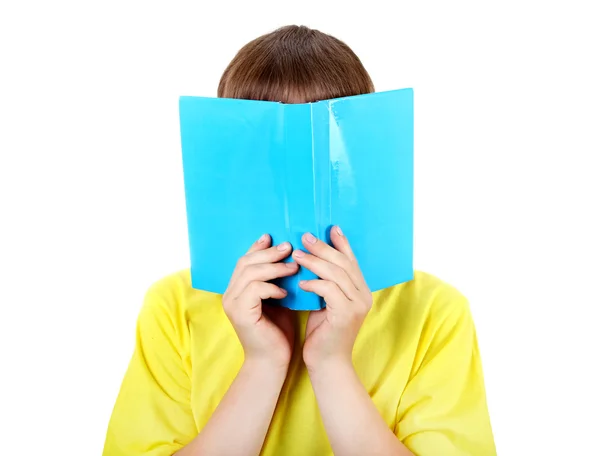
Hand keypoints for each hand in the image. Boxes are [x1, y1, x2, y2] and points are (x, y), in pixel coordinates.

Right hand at [222, 234, 298, 368]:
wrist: (272, 362)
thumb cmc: (278, 332)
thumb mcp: (279, 299)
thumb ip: (278, 280)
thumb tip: (291, 256)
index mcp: (237, 289)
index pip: (245, 260)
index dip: (259, 247)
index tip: (276, 237)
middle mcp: (230, 294)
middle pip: (245, 262)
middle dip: (269, 253)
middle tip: (289, 247)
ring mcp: (232, 304)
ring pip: (250, 273)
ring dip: (274, 267)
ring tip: (294, 267)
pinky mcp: (240, 313)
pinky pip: (255, 289)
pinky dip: (271, 287)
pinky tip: (286, 292)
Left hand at [292, 226, 372, 370]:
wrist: (327, 363)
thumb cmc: (323, 332)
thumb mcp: (325, 302)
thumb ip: (326, 282)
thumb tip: (311, 257)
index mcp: (361, 291)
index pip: (352, 260)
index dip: (341, 243)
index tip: (329, 228)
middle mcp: (364, 296)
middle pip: (343, 263)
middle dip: (323, 247)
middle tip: (304, 237)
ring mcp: (357, 305)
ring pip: (335, 273)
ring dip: (314, 262)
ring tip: (296, 255)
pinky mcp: (346, 315)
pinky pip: (329, 290)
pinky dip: (314, 283)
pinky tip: (301, 283)